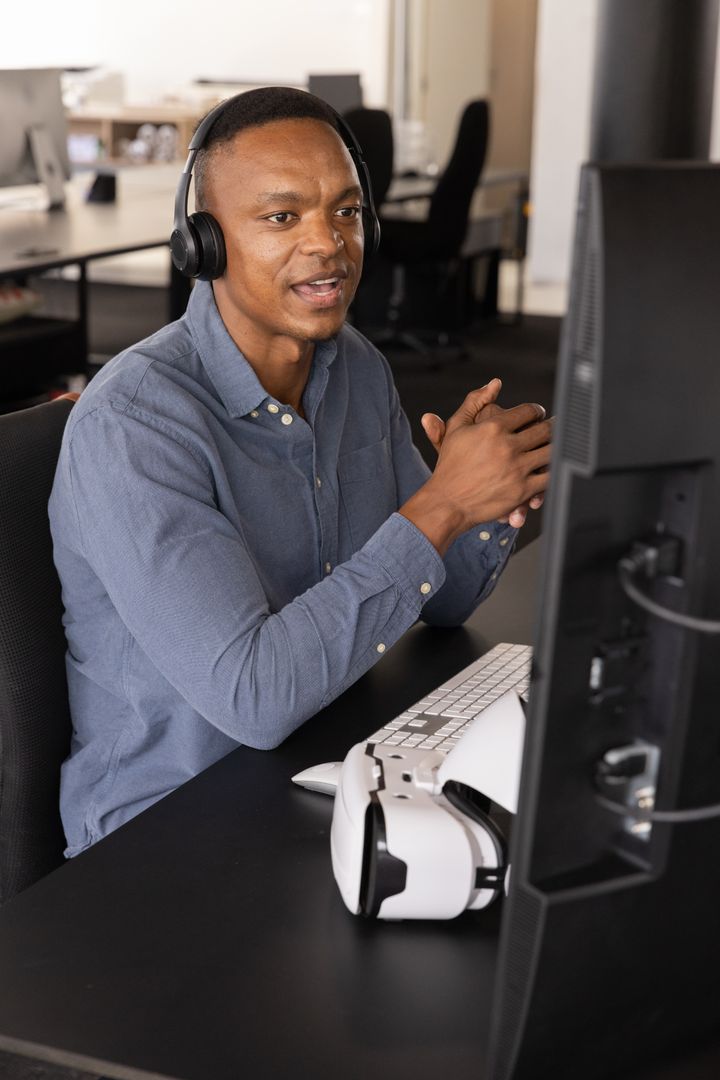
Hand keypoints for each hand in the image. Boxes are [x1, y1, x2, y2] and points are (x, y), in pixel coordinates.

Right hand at [420, 379, 546, 527]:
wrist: (447, 502)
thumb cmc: (450, 465)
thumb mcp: (457, 428)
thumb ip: (475, 401)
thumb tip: (495, 383)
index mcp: (493, 427)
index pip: (529, 411)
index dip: (537, 411)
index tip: (538, 414)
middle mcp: (507, 446)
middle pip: (545, 429)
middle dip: (554, 425)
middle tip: (556, 425)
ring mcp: (517, 469)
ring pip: (551, 451)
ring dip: (558, 446)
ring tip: (560, 443)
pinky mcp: (522, 490)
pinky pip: (549, 477)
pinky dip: (555, 470)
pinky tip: (554, 467)